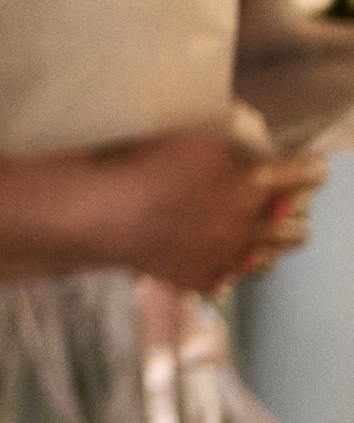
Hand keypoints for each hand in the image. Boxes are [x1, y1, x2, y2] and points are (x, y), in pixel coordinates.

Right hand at [83, 129, 325, 292]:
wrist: (104, 212)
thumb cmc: (148, 164)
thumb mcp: (198, 142)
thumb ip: (237, 151)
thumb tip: (261, 159)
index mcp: (252, 185)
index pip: (302, 177)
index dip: (312, 170)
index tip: (318, 168)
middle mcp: (247, 227)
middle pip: (295, 231)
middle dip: (298, 217)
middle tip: (292, 208)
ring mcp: (224, 259)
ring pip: (266, 260)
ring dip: (270, 247)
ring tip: (262, 237)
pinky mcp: (198, 279)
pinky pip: (229, 281)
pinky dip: (231, 271)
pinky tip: (223, 261)